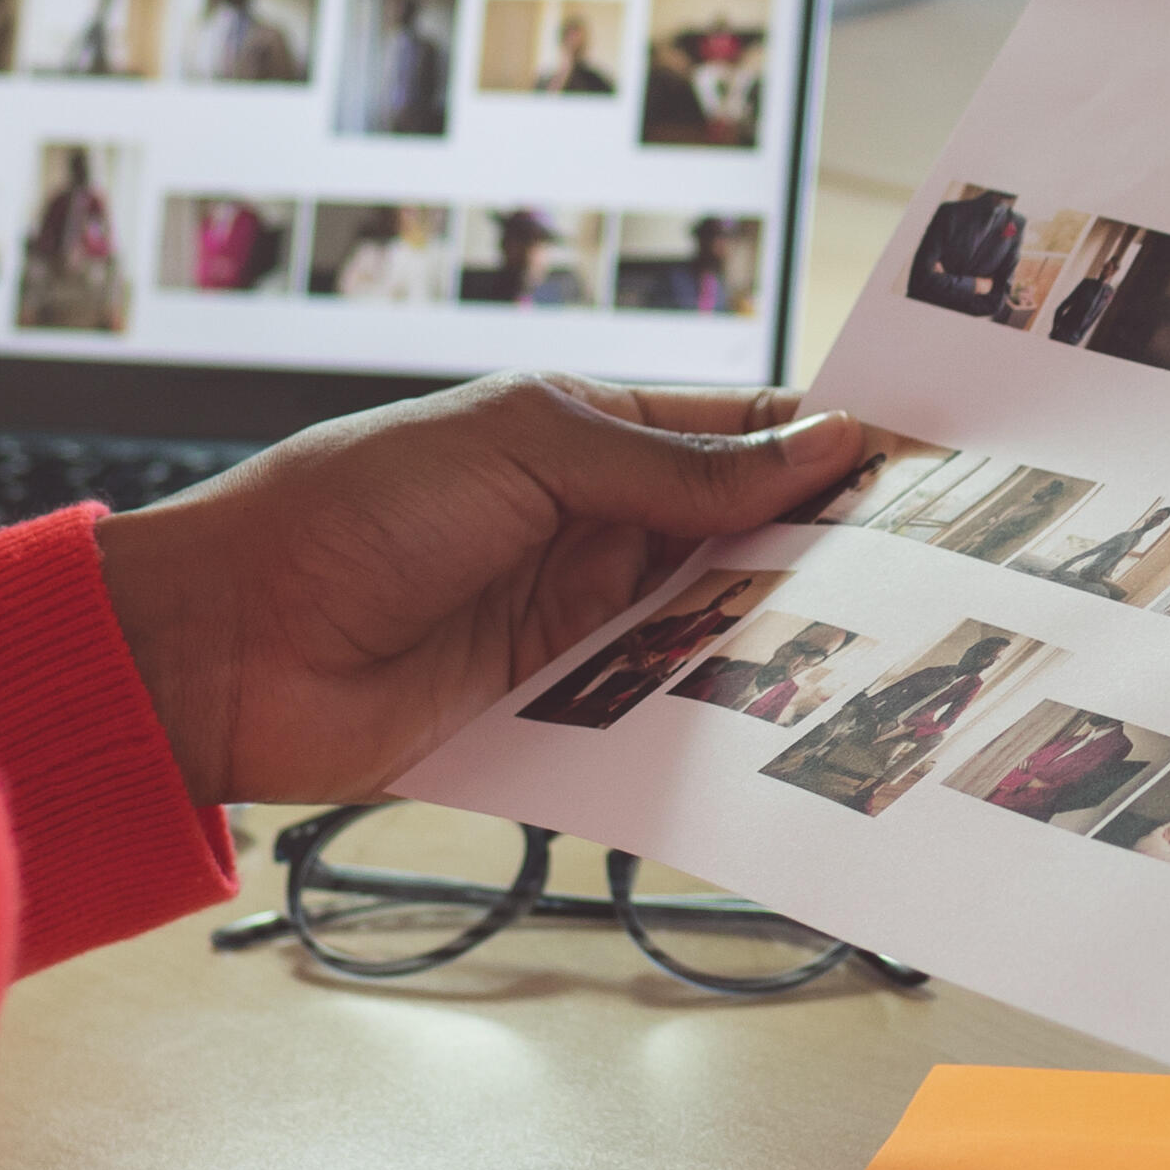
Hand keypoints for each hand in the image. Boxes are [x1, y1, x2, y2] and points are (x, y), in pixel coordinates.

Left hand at [92, 382, 869, 803]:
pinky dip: (712, 727)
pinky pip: (655, 720)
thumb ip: (675, 465)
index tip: (937, 469)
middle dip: (834, 554)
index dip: (835, 446)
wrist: (222, 645)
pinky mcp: (551, 716)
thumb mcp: (526, 448)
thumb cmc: (347, 508)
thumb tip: (822, 445)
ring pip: (716, 633)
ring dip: (784, 645)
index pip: (748, 432)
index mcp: (594, 434)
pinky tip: (781, 738)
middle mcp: (597, 527)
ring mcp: (577, 624)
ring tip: (891, 658)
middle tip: (948, 576)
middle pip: (750, 540)